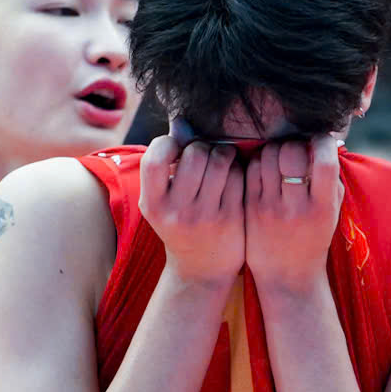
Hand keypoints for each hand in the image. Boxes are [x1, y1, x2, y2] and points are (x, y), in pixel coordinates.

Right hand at [139, 135, 244, 286]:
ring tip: (221, 162)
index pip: (155, 158)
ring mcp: (205, 215)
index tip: (176, 150)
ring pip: (219, 159)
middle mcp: (176, 211)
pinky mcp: (231, 217)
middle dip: (202, 148)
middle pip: (194, 153)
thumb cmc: (181, 223)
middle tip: (204, 157)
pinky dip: (236, 170)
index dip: (168, 144)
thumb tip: (180, 121)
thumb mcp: (164, 200)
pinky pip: (238, 175)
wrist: (201, 270)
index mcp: (153, 204)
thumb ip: (169, 162)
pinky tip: (232, 180)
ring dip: (223, 154)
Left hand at [242, 134, 343, 294]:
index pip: (325, 162)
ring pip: (268, 156)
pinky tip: (266, 170)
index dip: (323, 142)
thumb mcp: (331, 214)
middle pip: (292, 152)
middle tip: (297, 149)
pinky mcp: (249, 209)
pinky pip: (251, 169)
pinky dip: (260, 162)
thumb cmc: (313, 239)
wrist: (287, 277)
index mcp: (322, 208)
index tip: (321, 140)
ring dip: (276, 149)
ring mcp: (269, 208)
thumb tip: (325, 144)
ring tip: (280, 157)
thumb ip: (331, 181)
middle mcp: (296, 208)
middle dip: (296, 143)